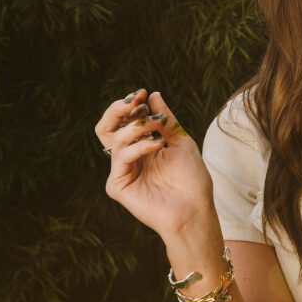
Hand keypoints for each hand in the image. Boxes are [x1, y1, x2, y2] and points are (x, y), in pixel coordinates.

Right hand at [95, 89, 215, 238]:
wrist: (194, 209)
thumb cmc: (191, 178)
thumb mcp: (180, 140)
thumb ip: (166, 119)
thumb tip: (153, 95)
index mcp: (140, 146)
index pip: (123, 120)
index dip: (129, 105)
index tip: (143, 93)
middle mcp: (128, 157)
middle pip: (106, 127)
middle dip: (118, 109)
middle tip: (135, 101)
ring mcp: (121, 171)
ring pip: (114, 139)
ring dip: (138, 126)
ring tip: (158, 124)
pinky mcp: (118, 185)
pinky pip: (121, 158)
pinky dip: (140, 146)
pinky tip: (158, 144)